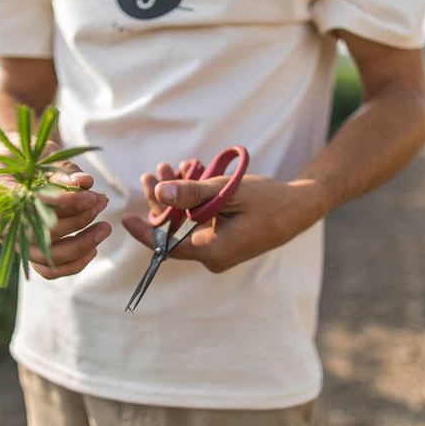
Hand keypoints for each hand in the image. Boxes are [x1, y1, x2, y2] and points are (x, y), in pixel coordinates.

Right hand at [0, 139, 110, 278]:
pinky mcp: (30, 252)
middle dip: (77, 219)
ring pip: (48, 256)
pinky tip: (94, 248)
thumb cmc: (33, 157)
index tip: (89, 195)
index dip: (62, 202)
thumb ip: (64, 171)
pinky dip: (74, 264)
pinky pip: (49, 270)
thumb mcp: (46, 155)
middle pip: (41, 233)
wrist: (23, 166)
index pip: (30, 204)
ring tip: (105, 227)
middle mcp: (0, 222)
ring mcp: (14, 241)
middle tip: (100, 201)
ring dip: (81, 243)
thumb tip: (86, 182)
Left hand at [121, 163, 319, 272]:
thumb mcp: (227, 191)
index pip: (168, 247)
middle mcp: (213, 257)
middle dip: (163, 200)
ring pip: (185, 225)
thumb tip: (160, 191)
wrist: (298, 209)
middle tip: (155, 172)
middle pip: (174, 231)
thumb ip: (193, 192)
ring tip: (171, 168)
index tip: (126, 219)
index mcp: (213, 251)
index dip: (145, 232)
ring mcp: (218, 252)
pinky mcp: (222, 244)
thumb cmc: (267, 199)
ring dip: (178, 197)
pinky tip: (190, 177)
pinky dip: (192, 203)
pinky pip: (198, 225)